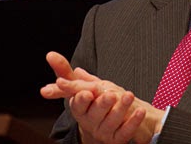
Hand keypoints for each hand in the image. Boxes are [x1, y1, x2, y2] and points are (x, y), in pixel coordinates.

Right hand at [41, 51, 164, 143]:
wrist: (110, 124)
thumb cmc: (93, 101)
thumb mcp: (82, 85)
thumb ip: (66, 72)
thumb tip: (50, 54)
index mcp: (80, 109)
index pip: (78, 105)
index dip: (82, 99)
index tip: (87, 92)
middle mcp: (90, 122)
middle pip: (95, 114)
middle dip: (102, 104)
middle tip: (111, 94)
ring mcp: (104, 132)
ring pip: (111, 122)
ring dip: (121, 109)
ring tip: (129, 95)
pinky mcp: (118, 139)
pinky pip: (125, 132)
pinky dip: (133, 122)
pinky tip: (140, 111)